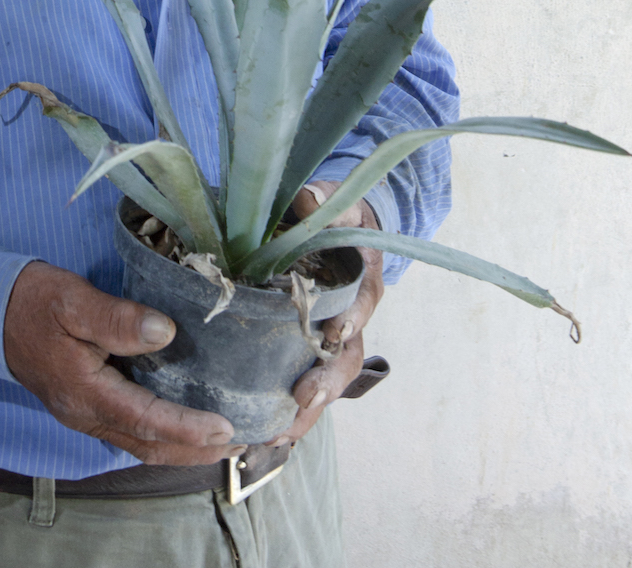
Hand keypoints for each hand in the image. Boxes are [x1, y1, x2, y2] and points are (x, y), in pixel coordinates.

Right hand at [3, 259, 237, 464]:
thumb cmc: (33, 301)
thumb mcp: (73, 300)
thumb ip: (117, 319)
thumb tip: (167, 333)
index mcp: (84, 393)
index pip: (145, 420)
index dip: (187, 428)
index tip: (225, 427)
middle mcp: (86, 415)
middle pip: (148, 446)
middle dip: (194, 450)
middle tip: (240, 442)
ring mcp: (84, 415)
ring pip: (140, 445)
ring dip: (182, 448)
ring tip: (223, 440)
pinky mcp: (85, 405)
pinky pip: (130, 432)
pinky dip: (162, 436)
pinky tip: (182, 424)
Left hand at [270, 181, 384, 445]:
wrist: (346, 232)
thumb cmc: (339, 217)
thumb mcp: (337, 204)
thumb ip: (324, 200)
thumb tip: (307, 197)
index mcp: (361, 280)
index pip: (362, 302)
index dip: (350, 318)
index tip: (334, 332)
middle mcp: (354, 316)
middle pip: (348, 355)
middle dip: (328, 380)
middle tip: (304, 399)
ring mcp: (336, 339)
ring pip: (329, 380)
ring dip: (309, 408)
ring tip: (280, 434)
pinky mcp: (314, 351)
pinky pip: (310, 385)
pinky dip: (294, 411)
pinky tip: (269, 434)